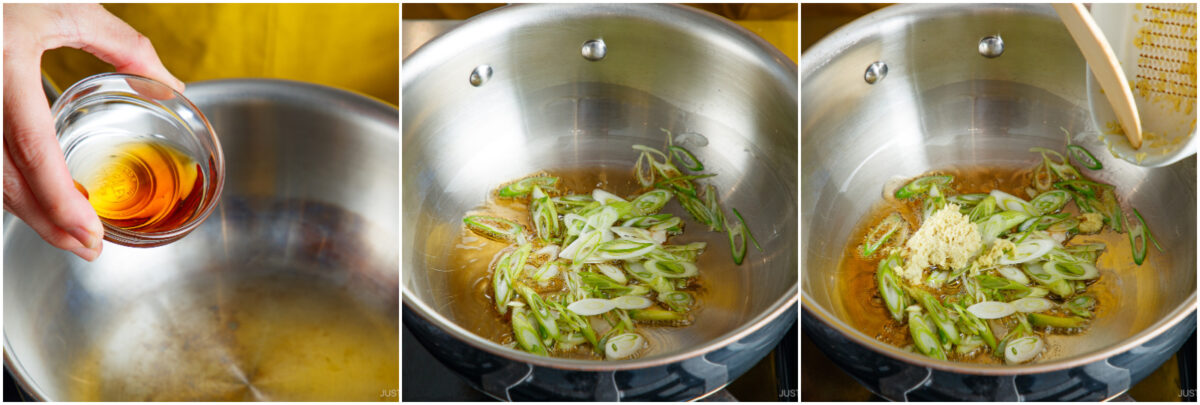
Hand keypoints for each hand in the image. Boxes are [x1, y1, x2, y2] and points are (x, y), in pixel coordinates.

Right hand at [3, 4, 183, 259]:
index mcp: (6, 66)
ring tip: (69, 231)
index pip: (35, 152)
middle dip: (48, 221)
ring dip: (28, 210)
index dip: (62, 202)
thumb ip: (124, 45)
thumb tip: (171, 83)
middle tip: (88, 247)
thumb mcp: (68, 7)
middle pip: (8, 178)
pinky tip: (38, 197)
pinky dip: (12, 185)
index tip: (91, 234)